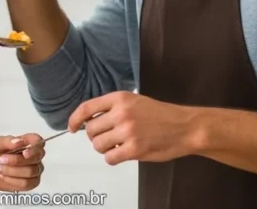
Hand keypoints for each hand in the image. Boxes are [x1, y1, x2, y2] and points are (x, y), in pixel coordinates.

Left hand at [0, 134, 45, 191]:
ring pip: (30, 172)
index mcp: (28, 142)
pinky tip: (4, 177)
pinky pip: (27, 183)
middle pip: (35, 158)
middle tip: (1, 160)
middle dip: (16, 160)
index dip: (34, 147)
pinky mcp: (32, 183)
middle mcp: (35, 155)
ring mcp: (35, 170)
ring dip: (12, 171)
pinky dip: (13, 181)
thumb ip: (7, 141)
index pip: (38, 141)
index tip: (24, 152)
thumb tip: (19, 141)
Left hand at [68, 91, 202, 165]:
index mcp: (120, 98)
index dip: (75, 119)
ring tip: (117, 145)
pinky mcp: (134, 149)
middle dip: (95, 136)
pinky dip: (113, 158)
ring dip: (104, 148)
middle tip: (107, 138)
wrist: (184, 127)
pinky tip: (122, 153)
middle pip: (90, 130)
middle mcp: (121, 113)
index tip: (72, 127)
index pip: (87, 108)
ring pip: (98, 145)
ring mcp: (127, 131)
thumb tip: (90, 120)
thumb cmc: (161, 115)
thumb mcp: (135, 101)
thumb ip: (113, 108)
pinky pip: (110, 158)